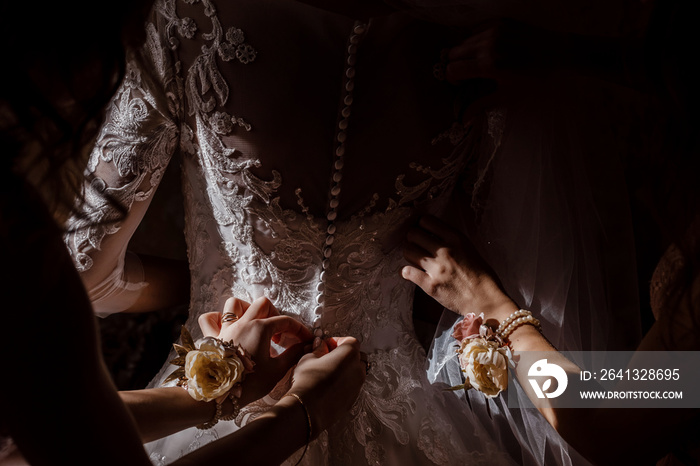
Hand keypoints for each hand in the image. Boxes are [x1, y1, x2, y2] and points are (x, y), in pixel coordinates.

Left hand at [199, 297, 312, 404]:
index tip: (305, 339)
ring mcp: (225, 328)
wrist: (220, 397)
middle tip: (278, 334)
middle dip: (275, 315)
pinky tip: (226, 327)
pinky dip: (218, 318)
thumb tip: (305, 346)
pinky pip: (209, 319)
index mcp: (260, 329)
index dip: (299, 329)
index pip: (285, 321)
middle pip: (263, 304)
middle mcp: (242, 323)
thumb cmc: (249, 384)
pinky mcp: (211, 338)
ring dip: (246, 309)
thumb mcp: (276, 370)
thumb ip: (293, 355)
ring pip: (234, 304)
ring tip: (253, 324)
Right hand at [286, 337, 365, 436]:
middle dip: (344, 354)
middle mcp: (358, 369)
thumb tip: (320, 344)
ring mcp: (357, 385)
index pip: (350, 341)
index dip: (337, 341)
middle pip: (356, 355)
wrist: (307, 410)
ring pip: (356, 371)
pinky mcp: (353, 398)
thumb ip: (317, 349)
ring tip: (328, 370)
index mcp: (349, 354)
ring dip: (345, 368)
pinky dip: (345, 381)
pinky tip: (329, 384)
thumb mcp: (308, 358)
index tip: (326, 345)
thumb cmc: (308, 382)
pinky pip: (352, 385)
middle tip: (328, 356)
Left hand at [402, 215, 516, 321]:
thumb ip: (451, 241)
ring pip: (408, 251)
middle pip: (413, 234)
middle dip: (412, 238)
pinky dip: (406, 272)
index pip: (426, 221)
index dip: (421, 225)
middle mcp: (444, 250)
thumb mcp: (470, 249)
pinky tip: (410, 273)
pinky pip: (407, 272)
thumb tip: (432, 235)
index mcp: (456, 239)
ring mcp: (436, 268)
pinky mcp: (429, 285)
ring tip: (415, 258)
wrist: (487, 300)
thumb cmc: (482, 276)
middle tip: (416, 244)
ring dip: (409, 253)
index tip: (421, 230)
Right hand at [445, 19, 565, 121]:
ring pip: (463, 41)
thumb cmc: (535, 79)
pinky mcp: (500, 21)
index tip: (462, 85)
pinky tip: (489, 49)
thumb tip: (464, 120)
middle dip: (457, 65)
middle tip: (469, 75)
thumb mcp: (509, 96)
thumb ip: (482, 105)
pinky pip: (477, 29)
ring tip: (480, 62)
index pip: (453, 69)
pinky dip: (477, 40)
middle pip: (453, 53)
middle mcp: (488, 44)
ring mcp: (494, 30)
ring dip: (466, 53)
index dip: (454, 80)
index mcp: (489, 64)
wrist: (559, 54)